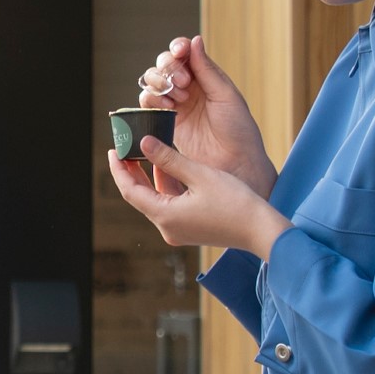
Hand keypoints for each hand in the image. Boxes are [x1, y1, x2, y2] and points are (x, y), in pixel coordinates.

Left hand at [109, 138, 292, 256]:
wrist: (261, 230)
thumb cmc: (235, 202)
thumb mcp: (199, 174)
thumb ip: (169, 158)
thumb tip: (144, 143)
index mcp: (165, 216)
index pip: (130, 191)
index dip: (119, 170)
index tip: (113, 151)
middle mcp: (168, 227)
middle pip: (140, 196)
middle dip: (133, 172)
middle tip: (126, 148)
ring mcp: (178, 230)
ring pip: (156, 199)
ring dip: (152, 177)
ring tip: (149, 150)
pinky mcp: (189, 228)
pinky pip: (170, 204)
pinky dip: (168, 186)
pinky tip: (171, 166)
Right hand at [137, 36, 274, 195]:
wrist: (234, 163)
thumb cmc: (238, 129)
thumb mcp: (225, 94)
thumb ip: (206, 69)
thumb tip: (194, 40)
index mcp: (206, 76)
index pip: (184, 53)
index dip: (178, 48)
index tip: (180, 52)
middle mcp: (188, 87)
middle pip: (164, 65)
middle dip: (169, 69)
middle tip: (183, 83)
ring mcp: (175, 104)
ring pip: (153, 82)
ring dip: (160, 84)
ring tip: (178, 98)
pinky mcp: (165, 122)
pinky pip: (148, 104)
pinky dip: (152, 99)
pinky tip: (167, 107)